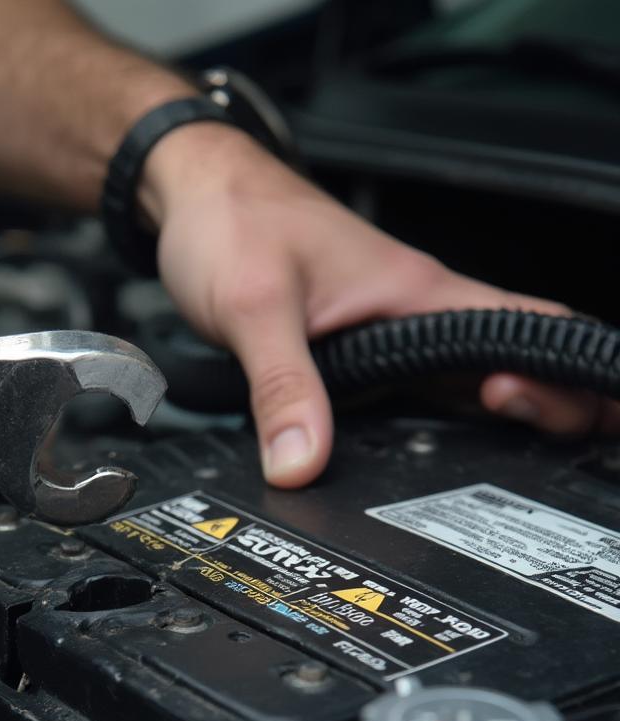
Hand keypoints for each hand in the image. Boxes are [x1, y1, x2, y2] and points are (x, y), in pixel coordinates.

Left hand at [142, 123, 602, 487]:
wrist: (194, 197)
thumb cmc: (233, 220)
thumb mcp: (254, 308)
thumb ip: (282, 389)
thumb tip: (300, 465)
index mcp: (418, 292)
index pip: (532, 326)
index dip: (573, 374)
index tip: (591, 416)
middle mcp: (415, 310)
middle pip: (510, 362)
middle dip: (544, 409)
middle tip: (543, 460)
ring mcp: (388, 329)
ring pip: (463, 378)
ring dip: (489, 419)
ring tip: (498, 469)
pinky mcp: (355, 344)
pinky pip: (411, 385)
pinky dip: (429, 416)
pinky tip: (421, 449)